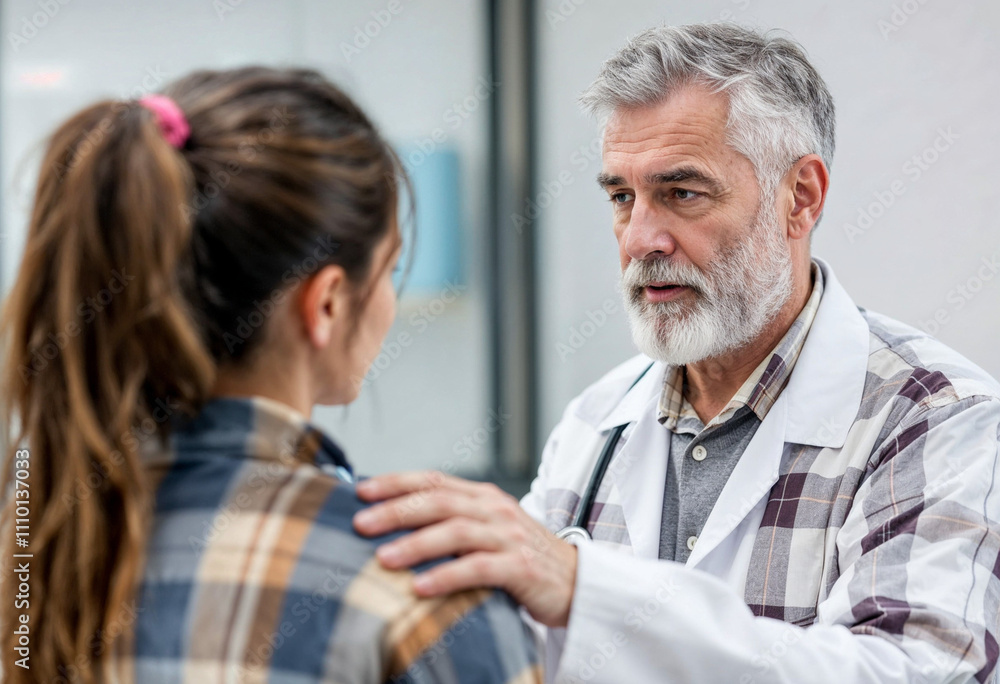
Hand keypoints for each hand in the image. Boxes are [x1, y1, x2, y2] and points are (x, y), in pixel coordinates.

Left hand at [352, 471, 577, 626]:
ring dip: (416, 544)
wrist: (576, 581)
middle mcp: (495, 509)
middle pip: (439, 501)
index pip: (434, 480)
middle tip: (359, 523)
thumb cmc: (520, 558)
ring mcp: (509, 537)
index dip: (396, 482)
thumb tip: (391, 525)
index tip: (360, 491)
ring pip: (456, 531)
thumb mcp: (486, 531)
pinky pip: (479, 568)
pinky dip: (447, 576)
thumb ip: (450, 523)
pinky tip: (420, 587)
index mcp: (483, 497)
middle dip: (396, 511)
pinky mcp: (522, 568)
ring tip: (383, 559)